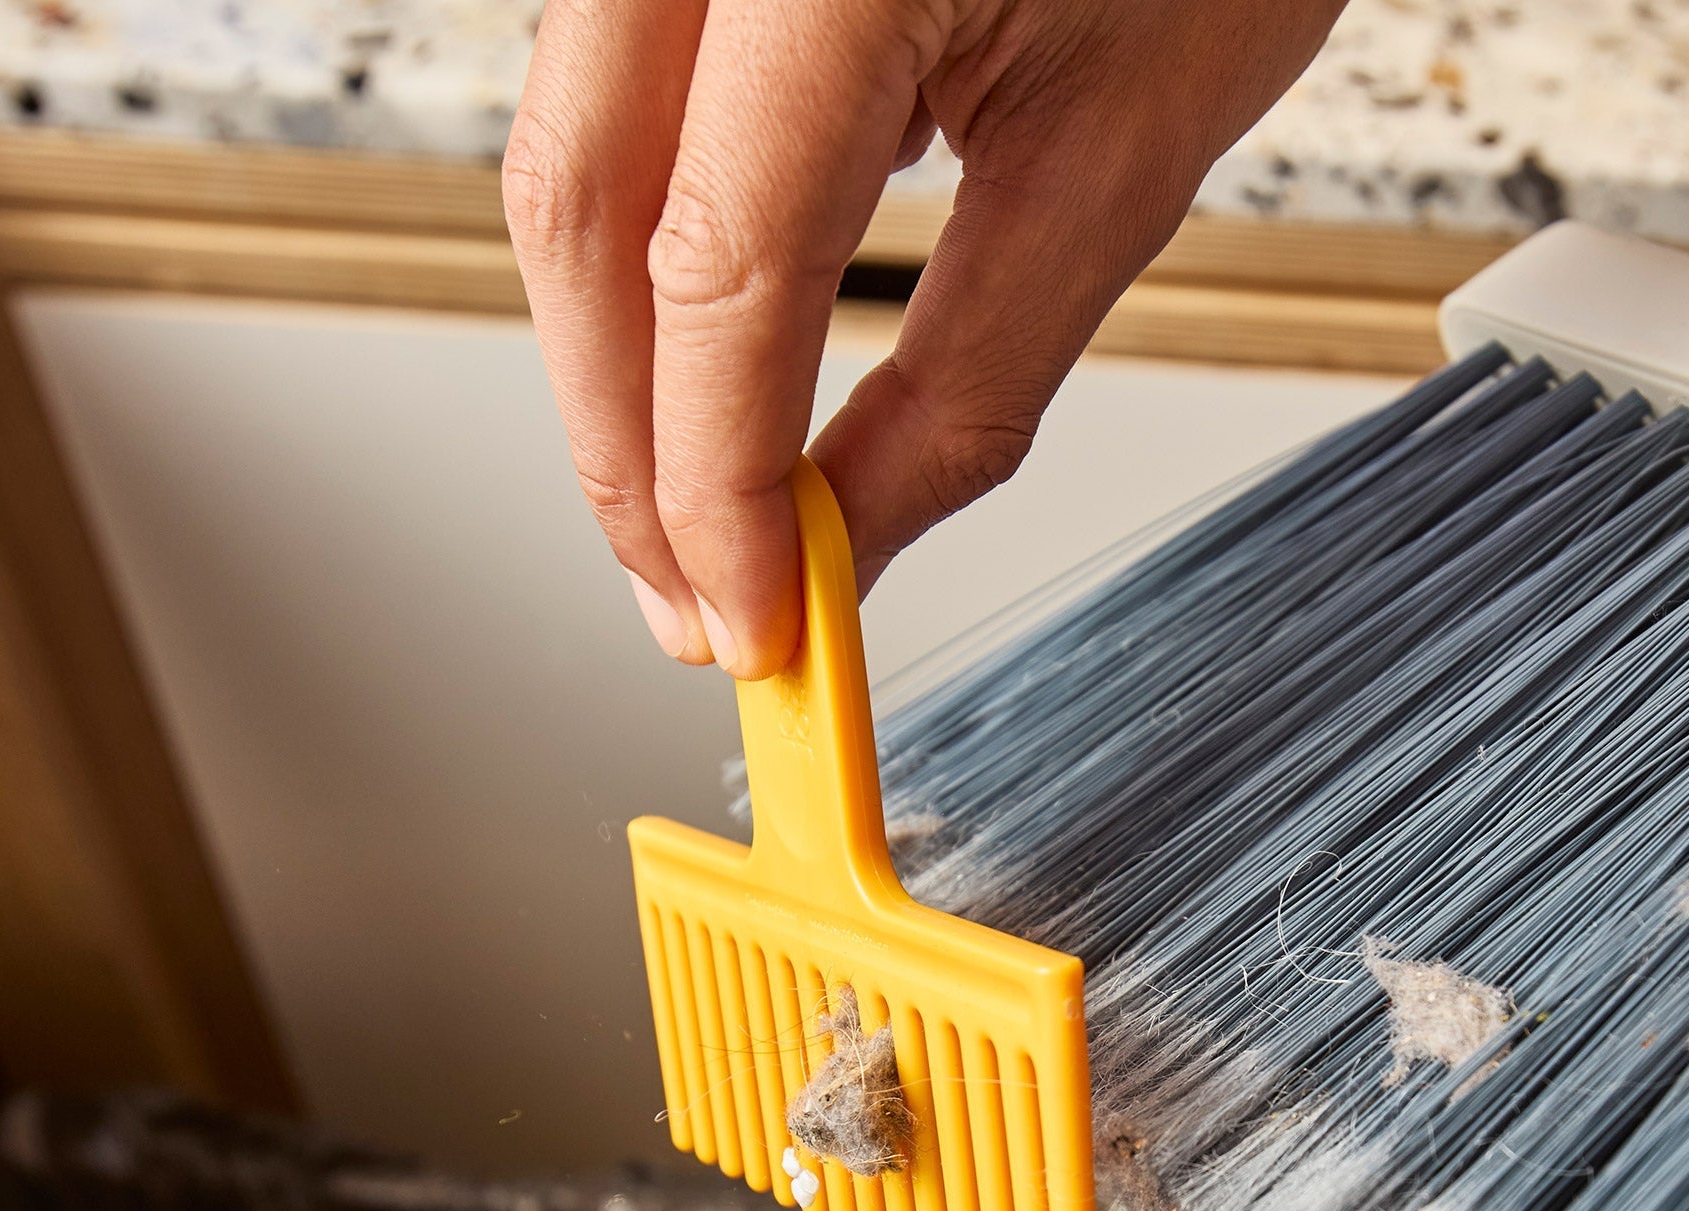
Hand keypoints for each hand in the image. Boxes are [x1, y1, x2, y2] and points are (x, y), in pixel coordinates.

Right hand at [504, 0, 1344, 676]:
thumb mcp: (1120, 164)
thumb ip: (970, 374)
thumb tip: (852, 538)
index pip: (717, 265)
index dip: (714, 481)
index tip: (755, 619)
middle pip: (581, 222)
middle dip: (628, 453)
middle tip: (700, 606)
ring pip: (568, 172)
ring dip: (619, 371)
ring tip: (703, 524)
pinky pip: (610, 111)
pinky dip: (645, 265)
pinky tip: (703, 376)